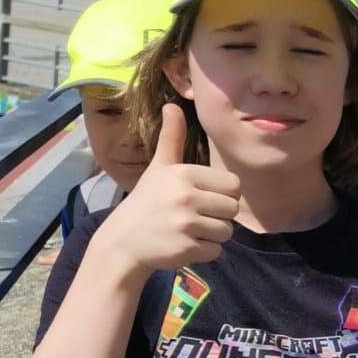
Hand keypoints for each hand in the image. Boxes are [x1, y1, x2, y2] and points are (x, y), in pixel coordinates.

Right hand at [99, 104, 239, 275]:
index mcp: (184, 174)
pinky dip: (204, 251)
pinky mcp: (186, 249)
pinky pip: (216, 251)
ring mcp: (185, 224)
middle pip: (233, 209)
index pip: (234, 185)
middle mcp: (186, 197)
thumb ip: (172, 138)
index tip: (203, 197)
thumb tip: (172, 105)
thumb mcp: (159, 167)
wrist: (123, 241)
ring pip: (227, 232)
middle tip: (194, 215)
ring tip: (188, 229)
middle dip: (219, 215)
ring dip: (212, 234)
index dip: (223, 194)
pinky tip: (183, 244)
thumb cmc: (148, 201)